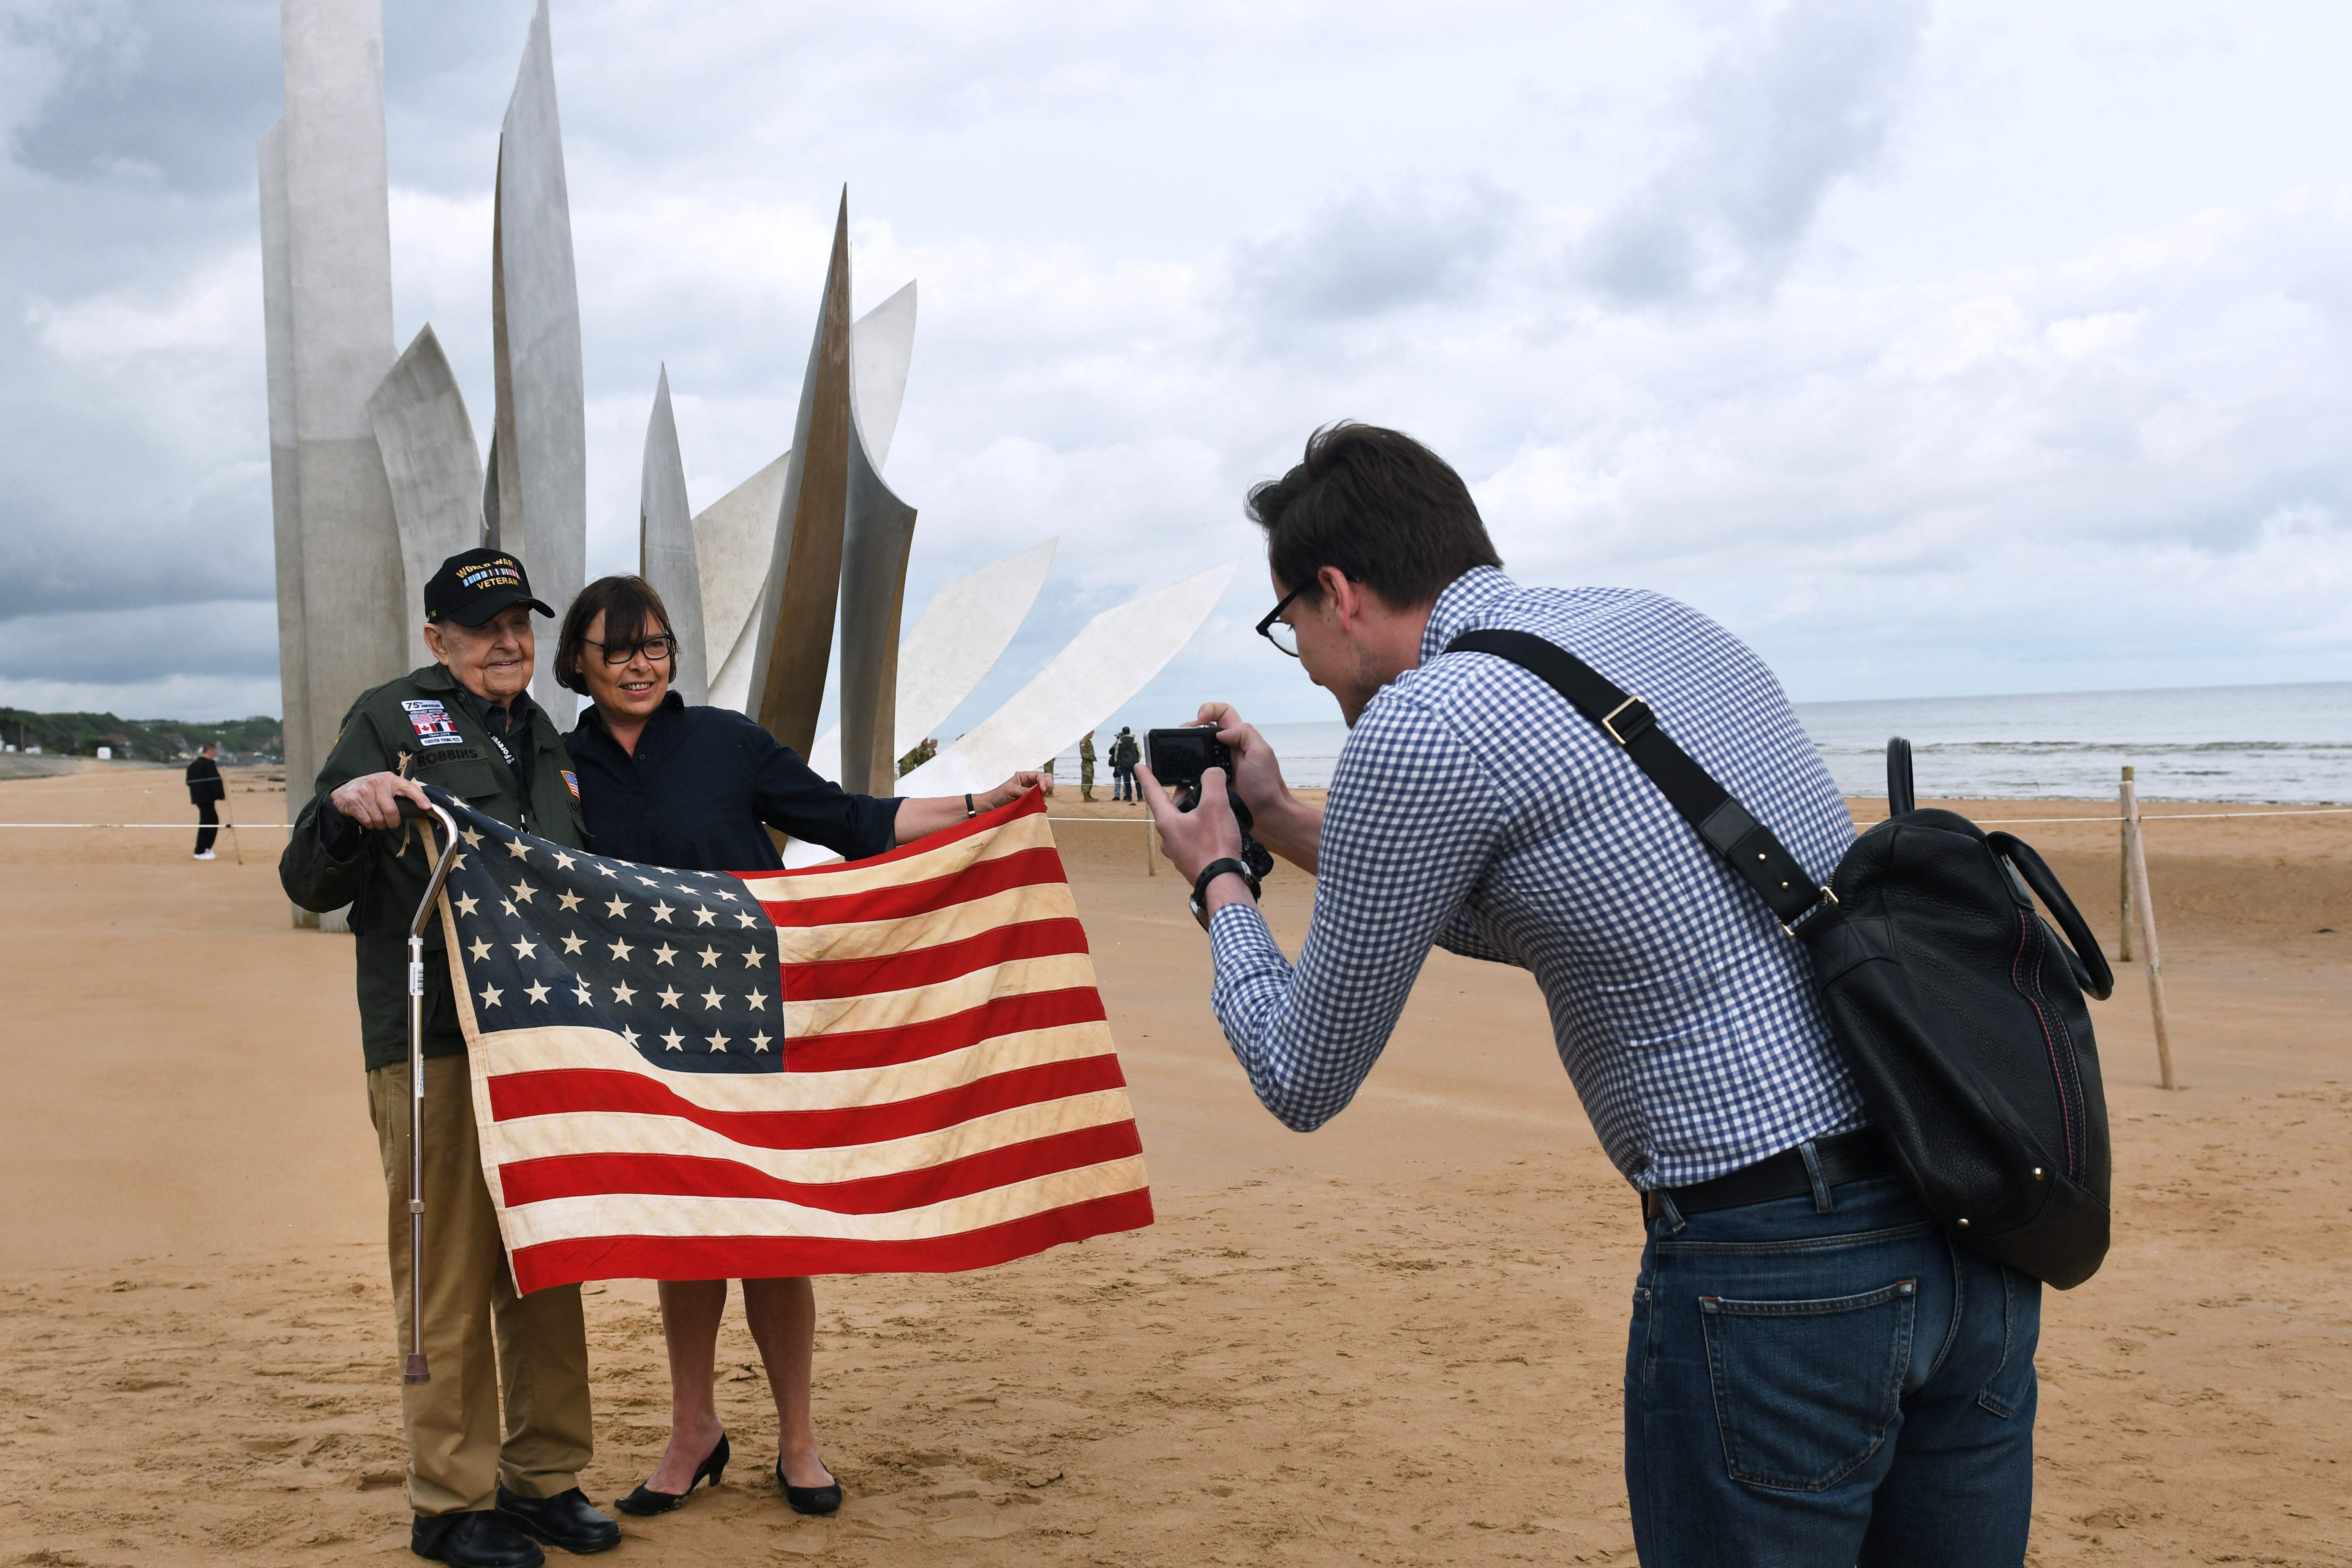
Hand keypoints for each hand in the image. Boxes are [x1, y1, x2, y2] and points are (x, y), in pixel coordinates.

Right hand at [328, 770, 431, 830]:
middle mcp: (377, 783)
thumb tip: (421, 807)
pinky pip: (368, 821)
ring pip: (379, 819)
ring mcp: (364, 792)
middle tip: (392, 823)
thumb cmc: (370, 790)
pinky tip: (368, 818)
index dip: (419, 797)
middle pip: (392, 811)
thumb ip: (400, 793)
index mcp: (390, 779)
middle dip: (393, 822)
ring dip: (381, 825)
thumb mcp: (386, 786)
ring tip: (378, 820)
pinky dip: (370, 825)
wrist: (343, 790)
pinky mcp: (354, 802)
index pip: (408, 787)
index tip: (427, 807)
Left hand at [978, 771, 1050, 811]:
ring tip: (1037, 802)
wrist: (991, 807)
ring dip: (1043, 797)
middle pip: (1046, 781)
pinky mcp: (1031, 804)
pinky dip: (1041, 806)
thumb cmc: (998, 795)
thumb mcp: (1011, 790)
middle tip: (1044, 792)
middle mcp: (1029, 784)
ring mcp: (1031, 794)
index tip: (1043, 790)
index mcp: (1024, 777)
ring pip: (1045, 793)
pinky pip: (1041, 804)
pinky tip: (1037, 808)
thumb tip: (1038, 792)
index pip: (1040, 775)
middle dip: (1048, 786)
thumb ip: (1025, 790)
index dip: (1044, 781)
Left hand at [1136, 763, 1246, 890]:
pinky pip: (1192, 837)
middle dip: (1183, 794)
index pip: (1153, 792)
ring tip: (1212, 806)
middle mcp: (1168, 837)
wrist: (1223, 883)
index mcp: (1167, 821)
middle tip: (1196, 785)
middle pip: (1171, 808)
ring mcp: (1178, 851)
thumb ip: (1213, 781)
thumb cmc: (1215, 846)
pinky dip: (1201, 828)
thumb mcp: (1216, 805)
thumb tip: (1212, 773)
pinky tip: (1217, 828)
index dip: (1147, 776)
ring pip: (1183, 823)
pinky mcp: (1191, 860)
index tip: (1139, 766)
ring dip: (1194, 812)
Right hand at [1190, 700, 1323, 875]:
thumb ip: (1243, 733)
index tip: (1201, 720)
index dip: (1210, 710)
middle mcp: (1227, 748)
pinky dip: (1185, 768)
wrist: (1266, 815)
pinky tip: (1179, 770)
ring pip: (1196, 750)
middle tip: (1182, 737)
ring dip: (1186, 747)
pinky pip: (1194, 771)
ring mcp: (1217, 766)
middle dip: (1190, 727)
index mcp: (1239, 737)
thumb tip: (1219, 734)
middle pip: (1203, 729)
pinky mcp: (1210, 782)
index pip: (1222, 713)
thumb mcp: (1261, 752)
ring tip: (1177, 752)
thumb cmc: (1266, 785)